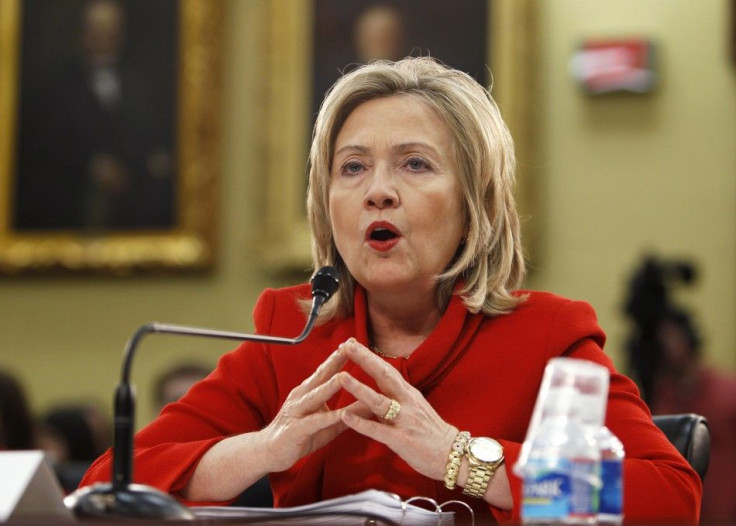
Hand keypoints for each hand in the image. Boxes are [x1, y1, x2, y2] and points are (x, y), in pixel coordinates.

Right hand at [260, 347, 350, 471]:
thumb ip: (347, 413)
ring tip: (344, 376)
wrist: (269, 452)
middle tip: (350, 346)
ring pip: (317, 395)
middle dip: (336, 360)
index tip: (354, 341)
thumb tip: (371, 405)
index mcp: (309, 391)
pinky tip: (340, 414)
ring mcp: (297, 411)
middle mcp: (302, 396)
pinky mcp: (296, 429)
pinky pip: (315, 422)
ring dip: (330, 386)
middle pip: (321, 375)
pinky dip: (328, 417)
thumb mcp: (327, 423)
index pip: (326, 370)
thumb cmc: (300, 435)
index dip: (340, 356)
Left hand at [336, 339, 456, 480]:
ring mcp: (404, 420)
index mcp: (408, 393)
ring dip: (359, 388)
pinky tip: (346, 416)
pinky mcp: (401, 439)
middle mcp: (406, 401)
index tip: (351, 342)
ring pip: (379, 401)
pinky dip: (361, 423)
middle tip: (346, 345)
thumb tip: (378, 384)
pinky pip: (378, 430)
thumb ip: (396, 396)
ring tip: (341, 377)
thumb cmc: (431, 432)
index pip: (386, 368)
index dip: (369, 355)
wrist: (453, 455)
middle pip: (383, 375)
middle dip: (365, 359)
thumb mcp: (414, 407)